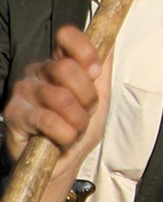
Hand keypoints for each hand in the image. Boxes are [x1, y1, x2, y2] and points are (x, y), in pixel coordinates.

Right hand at [2, 26, 106, 201]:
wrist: (63, 163)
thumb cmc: (79, 128)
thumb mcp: (100, 98)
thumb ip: (103, 72)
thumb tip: (109, 44)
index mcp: (60, 63)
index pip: (66, 37)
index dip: (84, 51)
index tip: (95, 71)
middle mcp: (39, 72)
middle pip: (66, 68)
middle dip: (86, 96)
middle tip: (86, 112)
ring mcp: (24, 92)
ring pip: (60, 97)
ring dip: (77, 119)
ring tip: (74, 129)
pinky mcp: (14, 115)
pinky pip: (47, 119)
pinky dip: (64, 133)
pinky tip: (62, 139)